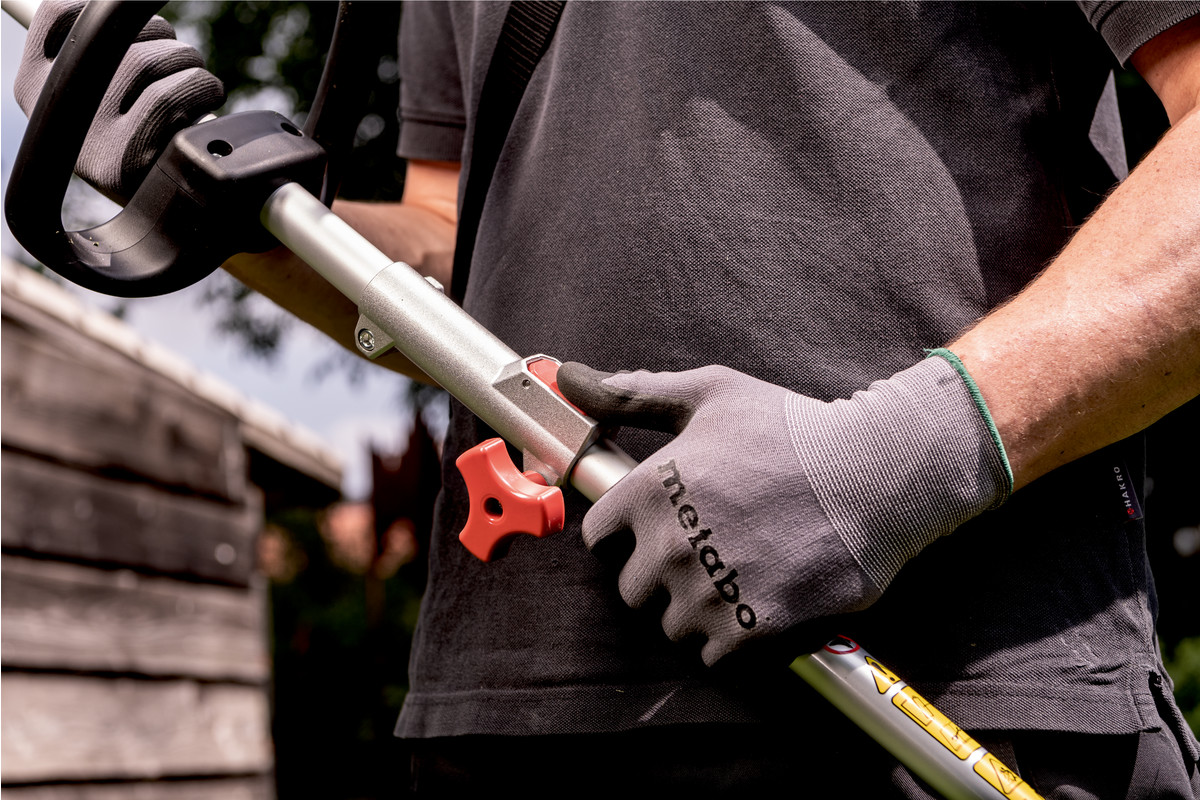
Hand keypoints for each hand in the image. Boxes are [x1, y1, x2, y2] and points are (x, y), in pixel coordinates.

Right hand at [14, 0, 223, 202]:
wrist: (163, 212)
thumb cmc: (143, 138)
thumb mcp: (105, 93)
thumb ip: (104, 50)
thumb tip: (125, 7)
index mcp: (36, 85)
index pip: (60, 11)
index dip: (110, 8)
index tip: (139, 28)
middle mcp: (52, 111)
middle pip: (117, 35)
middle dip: (163, 38)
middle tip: (178, 62)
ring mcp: (87, 138)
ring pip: (150, 61)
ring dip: (190, 63)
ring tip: (196, 83)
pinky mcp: (126, 161)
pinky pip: (171, 95)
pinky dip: (203, 89)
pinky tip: (207, 101)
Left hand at [557, 355, 1009, 665]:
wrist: (875, 473)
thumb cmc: (792, 428)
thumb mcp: (711, 392)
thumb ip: (635, 393)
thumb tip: (569, 377)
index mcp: (649, 490)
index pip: (597, 537)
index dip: (623, 533)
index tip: (653, 528)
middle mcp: (669, 545)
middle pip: (631, 590)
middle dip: (659, 575)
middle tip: (704, 552)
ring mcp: (708, 590)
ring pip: (671, 625)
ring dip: (695, 609)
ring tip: (735, 577)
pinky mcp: (750, 627)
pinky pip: (713, 653)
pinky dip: (730, 637)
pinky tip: (756, 603)